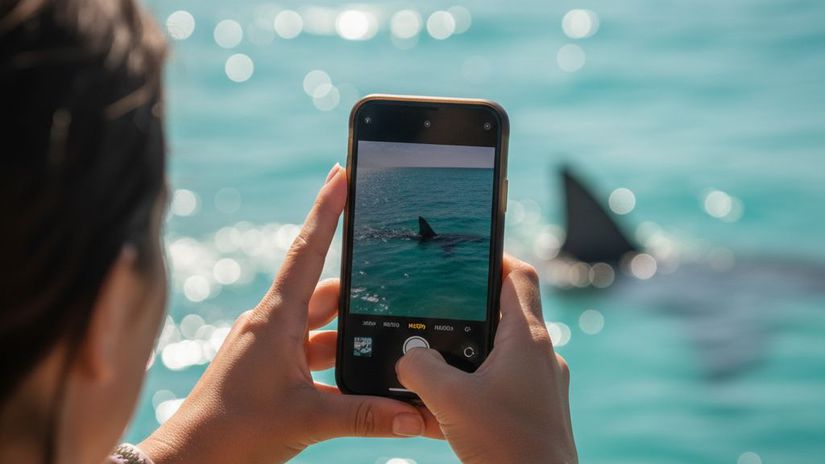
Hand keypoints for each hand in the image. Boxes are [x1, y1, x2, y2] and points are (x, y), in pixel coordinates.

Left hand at [140, 164, 436, 463]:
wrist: (190, 460)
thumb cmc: (235, 432)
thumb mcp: (307, 419)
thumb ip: (364, 415)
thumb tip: (415, 417)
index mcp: (277, 318)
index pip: (308, 250)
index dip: (327, 208)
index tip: (342, 172)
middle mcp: (273, 323)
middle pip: (325, 289)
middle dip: (360, 285)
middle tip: (394, 273)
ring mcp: (269, 346)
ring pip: (321, 324)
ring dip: (351, 330)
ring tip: (390, 335)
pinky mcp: (269, 368)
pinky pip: (311, 350)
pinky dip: (336, 356)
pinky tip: (360, 372)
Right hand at [396, 255, 576, 463]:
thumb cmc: (506, 448)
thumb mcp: (450, 401)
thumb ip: (420, 369)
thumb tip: (407, 357)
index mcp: (527, 340)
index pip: (519, 276)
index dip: (495, 258)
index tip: (466, 256)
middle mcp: (540, 356)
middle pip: (505, 313)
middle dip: (467, 313)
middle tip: (435, 312)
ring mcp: (541, 385)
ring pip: (500, 353)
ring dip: (468, 354)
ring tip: (434, 366)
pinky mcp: (535, 410)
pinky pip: (502, 385)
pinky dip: (475, 387)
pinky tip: (444, 408)